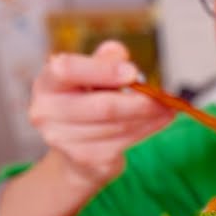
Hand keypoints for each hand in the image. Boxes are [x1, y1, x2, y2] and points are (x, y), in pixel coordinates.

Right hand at [29, 40, 172, 189]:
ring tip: (168, 107)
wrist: (74, 149)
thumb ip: (103, 60)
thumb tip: (119, 56)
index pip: (67, 70)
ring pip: (118, 127)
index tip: (133, 72)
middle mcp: (47, 113)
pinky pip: (124, 143)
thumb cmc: (85, 101)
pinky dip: (147, 130)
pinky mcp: (85, 159)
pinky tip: (160, 121)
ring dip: (150, 117)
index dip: (102, 70)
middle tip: (164, 96)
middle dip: (139, 102)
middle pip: (103, 107)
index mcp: (47, 83)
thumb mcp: (90, 75)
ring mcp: (64, 140)